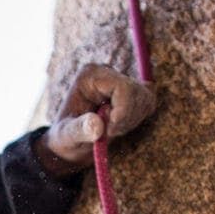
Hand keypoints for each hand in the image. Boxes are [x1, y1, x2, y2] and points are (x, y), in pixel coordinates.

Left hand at [35, 64, 155, 177]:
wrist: (71, 141)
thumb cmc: (66, 137)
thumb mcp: (68, 136)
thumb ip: (80, 130)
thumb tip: (97, 125)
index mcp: (89, 76)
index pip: (123, 86)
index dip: (123, 111)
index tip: (110, 130)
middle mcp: (105, 72)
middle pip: (136, 92)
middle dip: (127, 118)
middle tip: (108, 132)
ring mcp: (118, 79)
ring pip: (145, 98)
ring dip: (131, 120)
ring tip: (110, 129)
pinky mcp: (129, 90)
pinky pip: (148, 101)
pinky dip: (138, 118)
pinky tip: (120, 125)